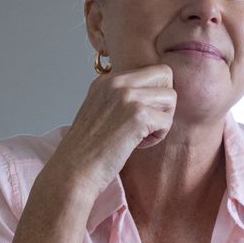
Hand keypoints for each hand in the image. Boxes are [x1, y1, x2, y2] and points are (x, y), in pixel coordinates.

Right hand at [48, 64, 176, 196]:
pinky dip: (158, 136)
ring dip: (163, 119)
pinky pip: (167, 121)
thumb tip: (154, 95)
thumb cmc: (87, 150)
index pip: (148, 72)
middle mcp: (116, 82)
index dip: (151, 97)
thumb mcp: (100, 111)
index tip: (135, 117)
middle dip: (164, 100)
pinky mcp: (137, 115)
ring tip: (142, 135)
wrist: (73, 170)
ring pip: (170, 96)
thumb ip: (121, 99)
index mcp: (106, 80)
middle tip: (149, 122)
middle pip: (164, 74)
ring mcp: (127, 96)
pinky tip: (139, 144)